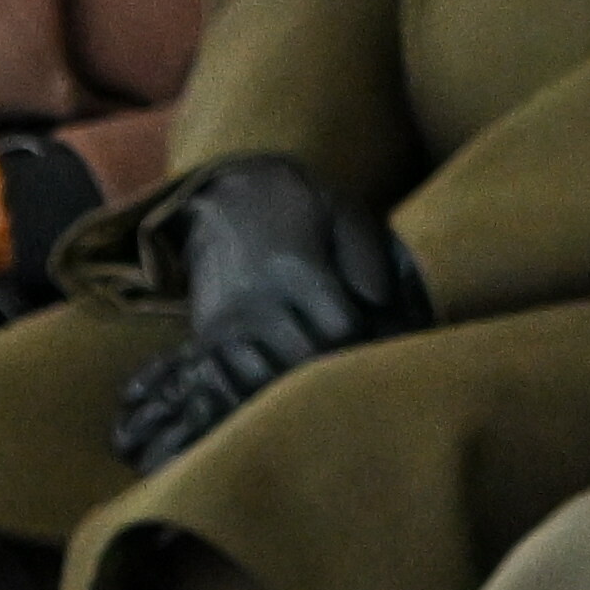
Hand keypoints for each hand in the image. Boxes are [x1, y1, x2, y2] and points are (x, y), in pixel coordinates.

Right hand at [107, 155, 428, 468]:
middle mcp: (256, 304)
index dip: (364, 342)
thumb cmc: (300, 205)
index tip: (379, 342)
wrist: (227, 197)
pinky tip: (277, 388)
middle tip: (354, 370)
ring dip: (291, 388)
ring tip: (317, 381)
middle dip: (331, 369)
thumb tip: (384, 311)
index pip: (339, 330)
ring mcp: (225, 325)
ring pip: (260, 382)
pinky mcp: (205, 338)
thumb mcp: (345, 214)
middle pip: (300, 363)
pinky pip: (227, 383)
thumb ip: (369, 262)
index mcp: (298, 272)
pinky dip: (253, 392)